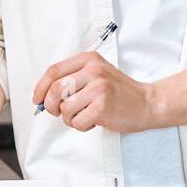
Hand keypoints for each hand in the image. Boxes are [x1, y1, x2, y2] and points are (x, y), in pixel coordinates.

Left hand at [33, 52, 159, 132]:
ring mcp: (99, 88)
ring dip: (69, 118)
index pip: (53, 71)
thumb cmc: (120, 92)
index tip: (38, 99)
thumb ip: (73, 79)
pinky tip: (94, 120)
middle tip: (58, 112)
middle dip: (51, 106)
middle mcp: (94, 71)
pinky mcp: (102, 106)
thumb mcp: (98, 75)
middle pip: (55, 90)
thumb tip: (43, 97)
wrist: (148, 103)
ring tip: (84, 115)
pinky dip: (81, 126)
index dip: (40, 88)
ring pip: (65, 109)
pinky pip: (76, 121)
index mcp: (90, 60)